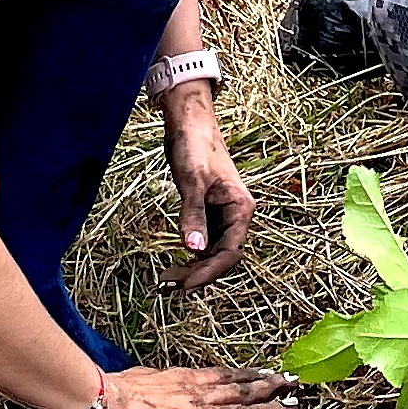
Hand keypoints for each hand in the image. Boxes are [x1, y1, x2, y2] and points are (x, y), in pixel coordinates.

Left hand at [159, 94, 253, 290]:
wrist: (189, 123)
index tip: (186, 285)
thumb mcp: (192, 180)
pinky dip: (190, 255)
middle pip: (221, 257)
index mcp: (241, 209)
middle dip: (198, 274)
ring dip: (193, 268)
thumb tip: (193, 249)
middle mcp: (235, 215)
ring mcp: (222, 215)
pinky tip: (174, 262)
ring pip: (212, 252)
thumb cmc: (194, 146)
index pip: (230, 253)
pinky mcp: (208, 212)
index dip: (209, 273)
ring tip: (166, 279)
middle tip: (168, 286)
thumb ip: (193, 215)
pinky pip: (203, 241)